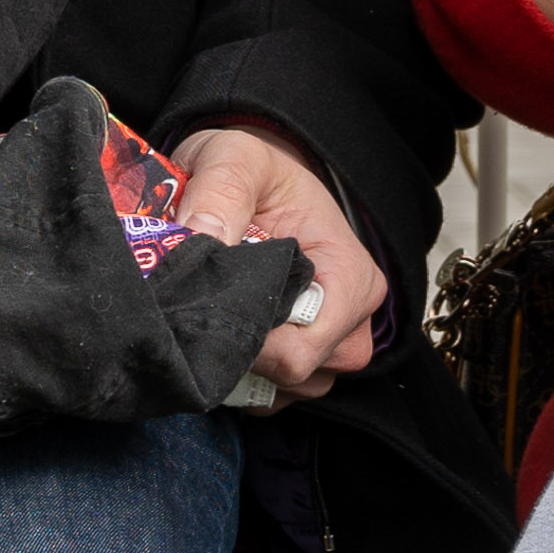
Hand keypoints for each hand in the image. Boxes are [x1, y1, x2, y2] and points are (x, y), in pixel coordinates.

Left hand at [175, 119, 387, 404]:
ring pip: (289, 390)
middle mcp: (352, 317)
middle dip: (246, 356)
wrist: (256, 176)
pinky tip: (220, 337)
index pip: (307, 348)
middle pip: (302, 375)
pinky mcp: (303, 355)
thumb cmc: (256, 169)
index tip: (207, 315)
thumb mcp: (236, 158)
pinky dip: (243, 377)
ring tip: (211, 320)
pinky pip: (275, 394)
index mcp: (350, 274)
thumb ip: (222, 190)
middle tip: (204, 314)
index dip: (251, 345)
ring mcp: (330, 342)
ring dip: (243, 368)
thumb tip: (200, 236)